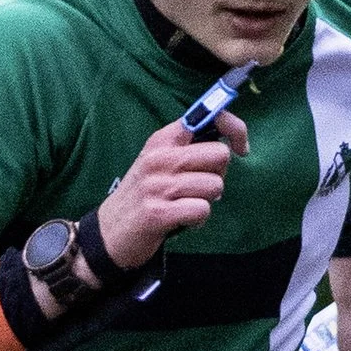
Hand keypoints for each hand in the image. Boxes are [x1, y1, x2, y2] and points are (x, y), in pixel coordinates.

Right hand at [91, 110, 247, 275]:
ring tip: (185, 205)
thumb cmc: (144, 195)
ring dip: (207, 201)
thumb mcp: (160, 162)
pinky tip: (182, 220)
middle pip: (219, 154)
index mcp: (162, 140)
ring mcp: (156, 185)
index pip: (210, 118)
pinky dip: (198, 219)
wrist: (109, 232)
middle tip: (200, 186)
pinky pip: (202, 210)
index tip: (241, 148)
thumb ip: (190, 148)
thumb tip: (230, 144)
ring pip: (215, 186)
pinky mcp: (157, 213)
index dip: (235, 130)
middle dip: (218, 174)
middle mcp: (158, 158)